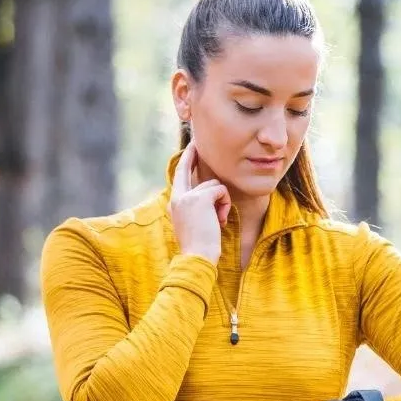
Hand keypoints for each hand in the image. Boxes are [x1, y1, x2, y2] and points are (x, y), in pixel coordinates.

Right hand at [168, 142, 229, 264]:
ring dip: (223, 201)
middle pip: (187, 169)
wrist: (197, 256)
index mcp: (174, 202)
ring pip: (214, 185)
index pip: (180, 176)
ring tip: (219, 219)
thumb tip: (211, 193)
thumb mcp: (196, 222)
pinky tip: (221, 219)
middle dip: (192, 154)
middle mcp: (177, 196)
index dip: (186, 161)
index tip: (191, 149)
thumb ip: (197, 206)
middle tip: (196, 143)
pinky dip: (226, 204)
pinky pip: (221, 191)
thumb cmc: (200, 245)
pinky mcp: (199, 197)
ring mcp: (187, 196)